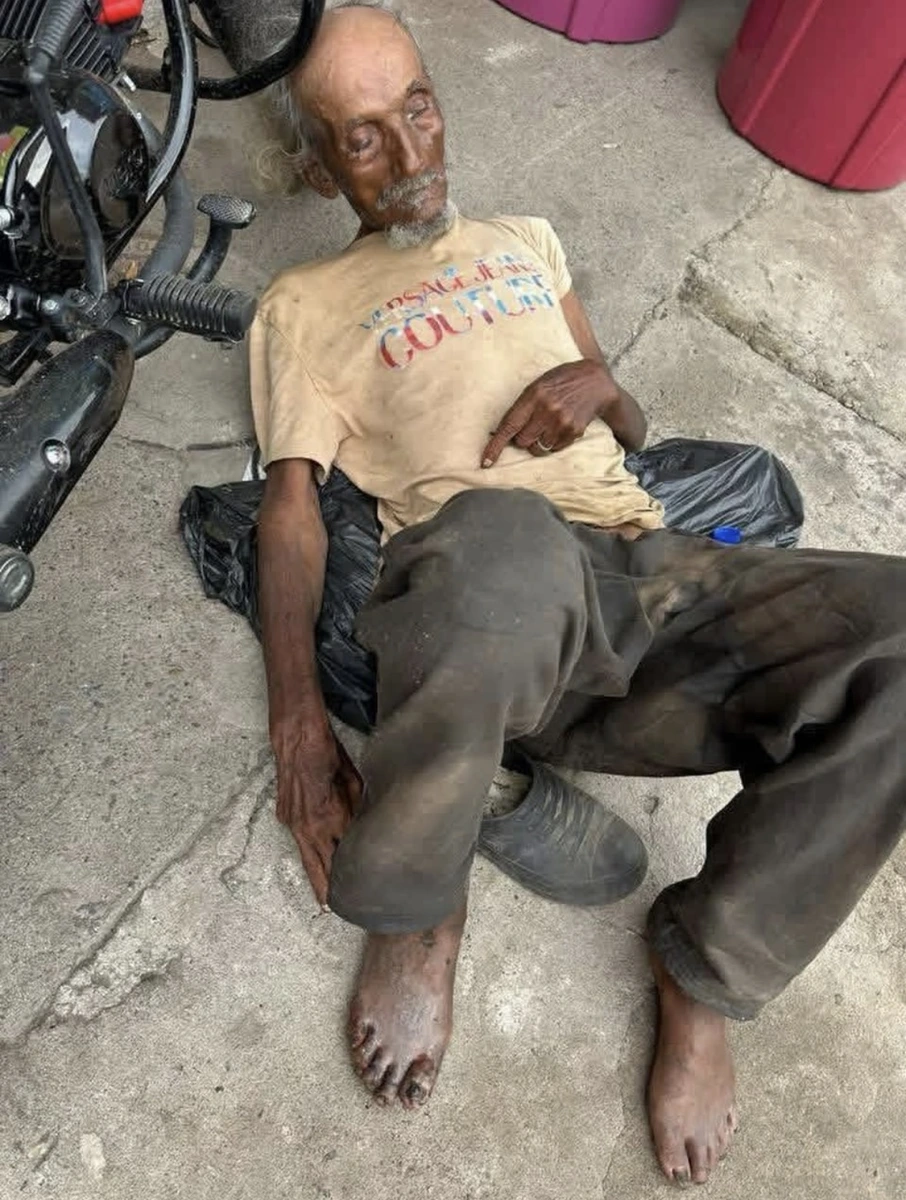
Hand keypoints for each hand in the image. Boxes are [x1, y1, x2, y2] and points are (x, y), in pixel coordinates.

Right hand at [272, 718, 362, 905]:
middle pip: (319, 866)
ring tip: (324, 898)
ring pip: (306, 857)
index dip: (350, 874)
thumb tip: (365, 827)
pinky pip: (299, 841)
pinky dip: (308, 853)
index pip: (342, 855)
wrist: (295, 735)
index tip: (360, 891)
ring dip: (316, 875)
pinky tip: (316, 861)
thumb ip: (358, 808)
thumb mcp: (353, 781)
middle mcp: (308, 825)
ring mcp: (293, 821)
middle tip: (335, 911)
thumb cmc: (328, 751)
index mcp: (329, 817)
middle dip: (327, 889)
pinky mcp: (284, 814)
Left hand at [481, 359, 617, 466]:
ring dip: (538, 442)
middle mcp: (547, 410)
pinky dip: (552, 443)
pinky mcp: (574, 432)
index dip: (496, 446)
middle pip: (522, 442)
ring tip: (548, 426)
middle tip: (532, 426)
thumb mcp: (538, 385)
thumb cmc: (561, 381)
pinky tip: (560, 427)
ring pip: (538, 448)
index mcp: (534, 395)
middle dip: (523, 438)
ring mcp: (562, 423)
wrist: (595, 382)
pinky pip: (553, 449)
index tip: (486, 462)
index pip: (509, 426)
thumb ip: (522, 406)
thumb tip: (503, 432)